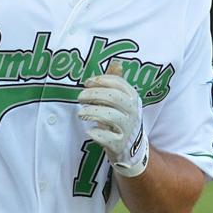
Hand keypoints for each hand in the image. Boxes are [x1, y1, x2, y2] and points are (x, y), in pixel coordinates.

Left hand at [77, 61, 149, 177]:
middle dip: (93, 95)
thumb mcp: (123, 100)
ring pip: (110, 116)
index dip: (100, 81)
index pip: (118, 83)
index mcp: (133, 98)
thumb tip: (116, 63)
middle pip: (113, 97)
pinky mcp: (119, 144)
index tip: (87, 83)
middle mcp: (132, 112)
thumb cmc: (122, 119)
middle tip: (80, 97)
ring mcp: (127, 129)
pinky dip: (96, 133)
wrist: (132, 149)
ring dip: (91, 112)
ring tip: (81, 113)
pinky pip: (107, 138)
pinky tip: (89, 131)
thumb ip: (116, 82)